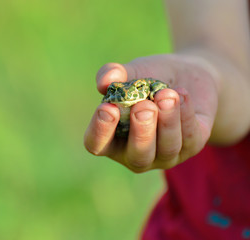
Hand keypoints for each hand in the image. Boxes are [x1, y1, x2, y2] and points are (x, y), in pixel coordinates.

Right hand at [84, 54, 218, 172]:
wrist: (187, 75)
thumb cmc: (150, 77)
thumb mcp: (133, 71)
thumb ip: (115, 73)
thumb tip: (104, 79)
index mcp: (113, 138)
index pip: (98, 145)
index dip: (100, 131)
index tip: (107, 108)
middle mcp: (137, 153)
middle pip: (137, 156)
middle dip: (141, 132)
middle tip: (144, 106)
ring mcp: (165, 155)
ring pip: (167, 148)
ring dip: (167, 120)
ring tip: (167, 94)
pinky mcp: (191, 147)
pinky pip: (189, 137)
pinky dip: (185, 114)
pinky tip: (182, 93)